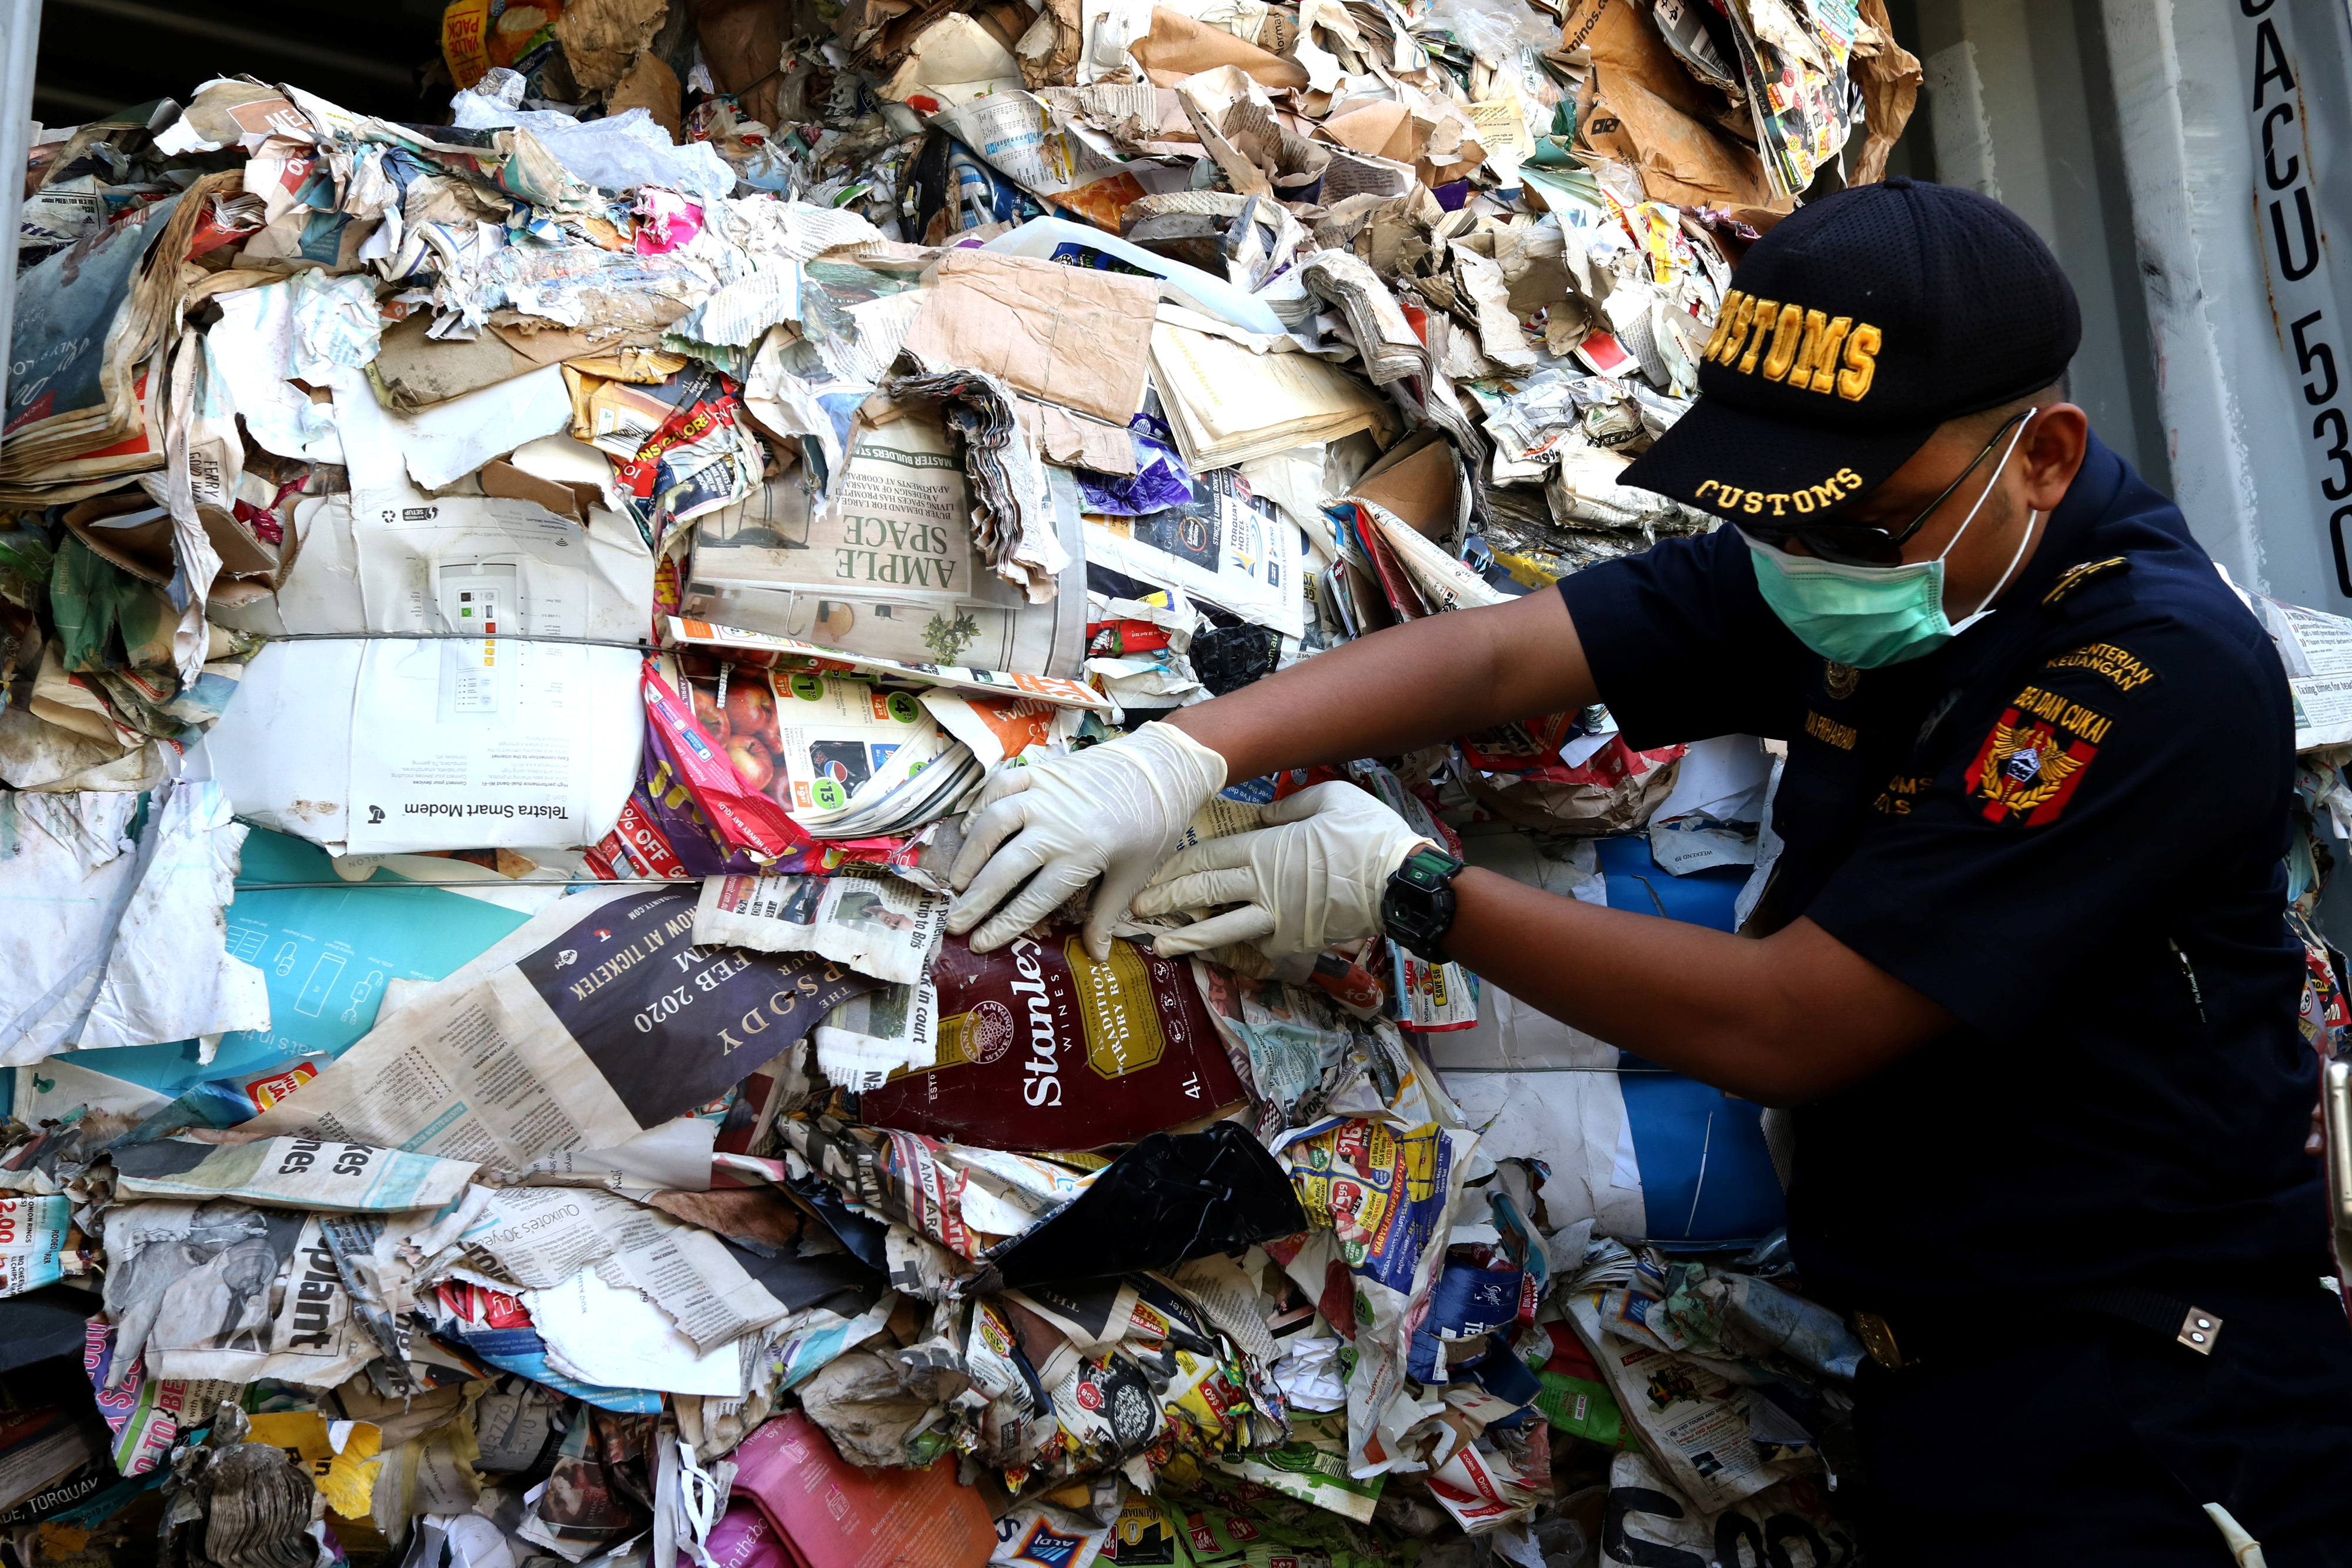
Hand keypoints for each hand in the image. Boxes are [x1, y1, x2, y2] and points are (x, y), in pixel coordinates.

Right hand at [947, 722, 1227, 957]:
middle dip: (976, 899)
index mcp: (1081, 856)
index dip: (1003, 925)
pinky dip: (980, 804)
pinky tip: (970, 827)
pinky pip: (1000, 786)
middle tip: (955, 921)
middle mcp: (1056, 826)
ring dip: (971, 853)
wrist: (1163, 768)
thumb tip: (1098, 957)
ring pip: (993, 823)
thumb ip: (1107, 914)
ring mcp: (1044, 794)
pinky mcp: (1042, 771)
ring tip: (959, 881)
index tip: (979, 943)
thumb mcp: (1134, 874)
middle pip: (1004, 867)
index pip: (1032, 900)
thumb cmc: (1153, 825)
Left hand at [1131, 781, 1431, 960]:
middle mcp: (1262, 885)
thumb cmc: (1368, 833)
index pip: (1207, 856)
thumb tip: (1264, 815)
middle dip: (1166, 901)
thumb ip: (1289, 805)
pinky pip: (1259, 944)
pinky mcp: (1294, 942)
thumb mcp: (1329, 798)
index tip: (1152, 873)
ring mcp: (1276, 918)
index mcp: (1265, 847)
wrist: (1400, 882)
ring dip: (1187, 938)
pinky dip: (1240, 948)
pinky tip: (1222, 953)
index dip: (1176, 866)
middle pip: (1203, 892)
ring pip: (1221, 929)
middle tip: (1137, 911)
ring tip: (1160, 948)